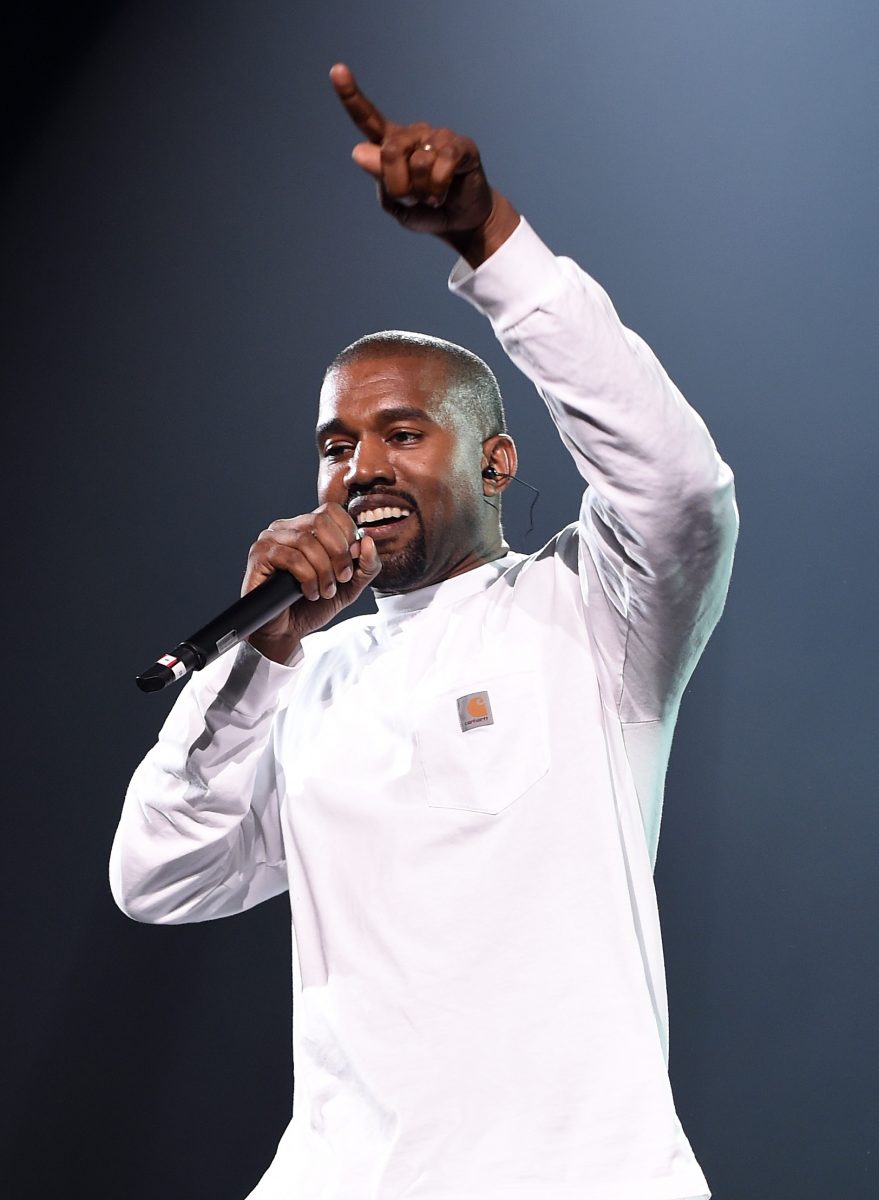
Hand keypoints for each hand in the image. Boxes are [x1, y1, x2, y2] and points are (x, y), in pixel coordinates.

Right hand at [243, 503, 380, 663]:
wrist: (287, 631)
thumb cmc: (312, 605)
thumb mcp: (350, 586)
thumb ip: (366, 565)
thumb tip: (368, 541)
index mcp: (307, 528)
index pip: (331, 510)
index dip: (348, 534)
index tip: (351, 561)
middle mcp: (286, 528)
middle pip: (320, 521)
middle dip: (339, 553)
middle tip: (342, 578)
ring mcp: (270, 539)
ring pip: (306, 541)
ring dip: (324, 571)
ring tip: (325, 591)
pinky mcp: (259, 556)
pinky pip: (291, 558)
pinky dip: (307, 578)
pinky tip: (308, 592)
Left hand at [330, 63, 518, 266]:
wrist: (461, 222)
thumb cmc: (425, 211)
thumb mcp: (396, 203)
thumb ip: (378, 179)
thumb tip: (359, 150)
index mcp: (391, 144)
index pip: (367, 118)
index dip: (351, 96)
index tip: (336, 70)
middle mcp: (412, 134)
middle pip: (390, 152)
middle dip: (398, 186)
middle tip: (412, 199)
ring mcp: (437, 136)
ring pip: (418, 163)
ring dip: (423, 192)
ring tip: (432, 196)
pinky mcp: (460, 145)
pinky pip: (441, 165)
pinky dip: (438, 189)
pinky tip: (444, 193)